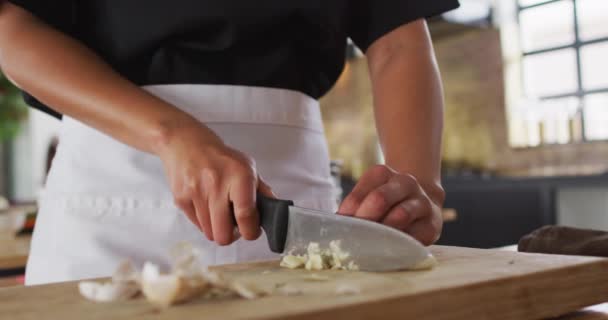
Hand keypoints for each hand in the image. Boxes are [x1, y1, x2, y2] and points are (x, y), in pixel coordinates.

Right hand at [156, 119, 274, 245]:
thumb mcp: (246, 166)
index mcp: (238, 176)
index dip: (251, 232)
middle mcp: (216, 185)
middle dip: (231, 235)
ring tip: (221, 212)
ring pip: (209, 233)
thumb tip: (276, 211)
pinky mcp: (181, 200)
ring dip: (218, 228)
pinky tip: (208, 206)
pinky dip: (205, 221)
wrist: (185, 143)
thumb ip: (262, 190)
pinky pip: (197, 226)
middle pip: (223, 235)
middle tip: (235, 225)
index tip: (252, 231)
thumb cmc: (219, 157)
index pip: (246, 216)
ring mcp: (196, 193)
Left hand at [337, 165, 442, 244]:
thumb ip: (354, 209)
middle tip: (354, 238)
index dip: (347, 214)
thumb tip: (336, 226)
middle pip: (379, 199)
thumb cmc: (387, 203)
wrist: (423, 203)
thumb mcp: (369, 196)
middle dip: (364, 221)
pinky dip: (400, 244)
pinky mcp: (432, 224)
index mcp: (383, 173)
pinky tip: (390, 249)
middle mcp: (405, 182)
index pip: (359, 194)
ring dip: (382, 233)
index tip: (340, 229)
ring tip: (371, 245)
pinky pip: (414, 236)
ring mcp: (422, 201)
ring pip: (400, 215)